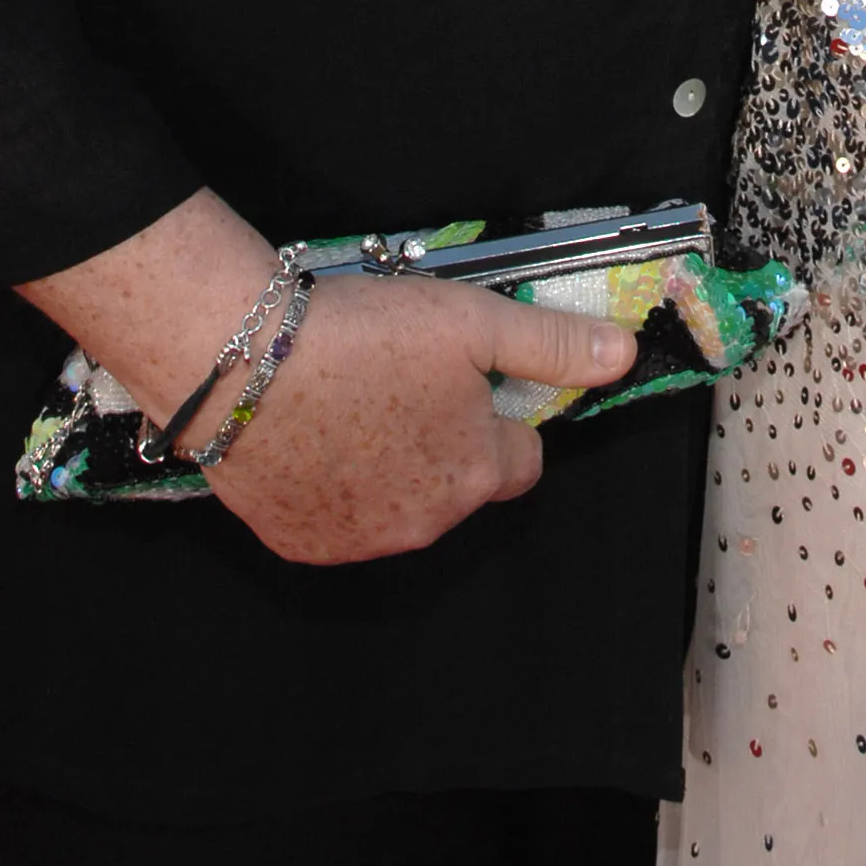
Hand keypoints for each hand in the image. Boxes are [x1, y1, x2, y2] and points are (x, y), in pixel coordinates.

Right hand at [208, 273, 634, 565]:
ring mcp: (360, 543)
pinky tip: (314, 436)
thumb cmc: (363, 335)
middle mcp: (426, 523)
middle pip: (460, 485)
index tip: (465, 383)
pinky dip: (335, 487)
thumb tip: (623, 356)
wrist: (242, 362)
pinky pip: (338, 520)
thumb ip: (552, 344)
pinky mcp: (302, 544)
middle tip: (402, 383)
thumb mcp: (472, 320)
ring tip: (354, 403)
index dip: (500, 417)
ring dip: (391, 468)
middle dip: (446, 443)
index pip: (522, 459)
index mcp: (476, 472)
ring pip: (401, 506)